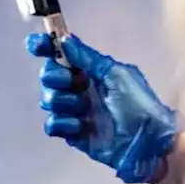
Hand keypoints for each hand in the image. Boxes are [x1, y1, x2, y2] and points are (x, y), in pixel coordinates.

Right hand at [27, 33, 179, 183]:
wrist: (148, 144)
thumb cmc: (139, 106)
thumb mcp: (118, 76)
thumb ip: (89, 58)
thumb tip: (65, 39)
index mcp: (90, 72)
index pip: (60, 54)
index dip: (45, 47)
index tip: (37, 45)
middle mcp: (79, 89)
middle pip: (48, 76)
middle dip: (55, 78)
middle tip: (71, 83)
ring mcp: (74, 111)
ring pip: (48, 100)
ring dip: (62, 102)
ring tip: (83, 110)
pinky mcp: (71, 133)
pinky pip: (51, 125)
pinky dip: (62, 124)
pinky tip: (79, 127)